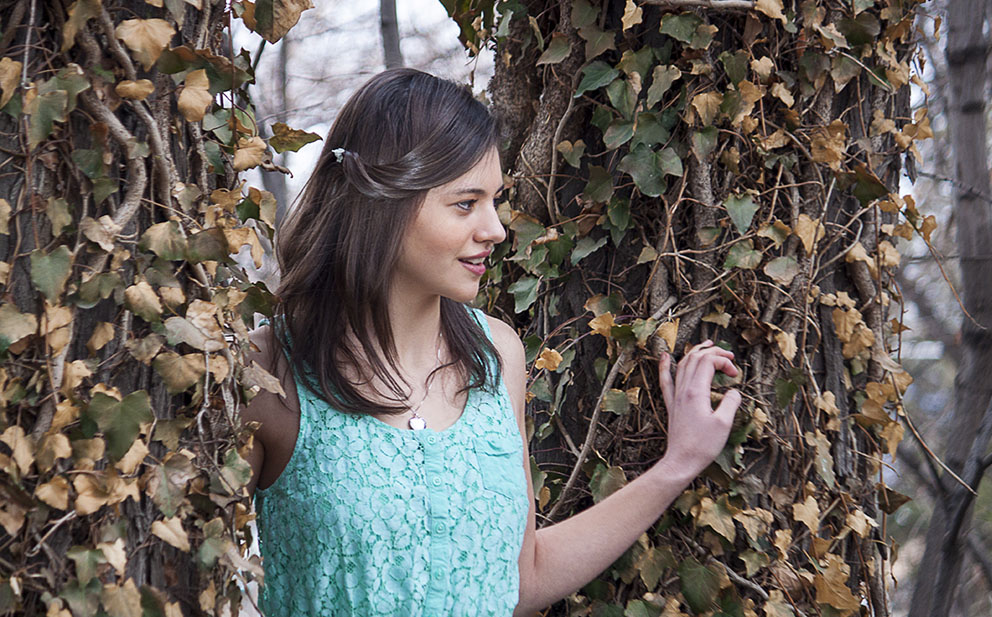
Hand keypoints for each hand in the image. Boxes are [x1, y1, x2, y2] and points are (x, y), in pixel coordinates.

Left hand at [657, 340, 741, 476]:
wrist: (681, 461)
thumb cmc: (702, 446)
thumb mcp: (724, 424)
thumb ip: (731, 402)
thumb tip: (733, 391)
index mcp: (696, 392)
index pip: (708, 362)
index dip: (724, 362)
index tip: (735, 375)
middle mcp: (683, 390)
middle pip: (695, 359)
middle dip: (713, 352)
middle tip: (729, 356)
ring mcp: (675, 396)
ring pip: (682, 365)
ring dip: (695, 352)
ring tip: (706, 346)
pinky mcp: (672, 404)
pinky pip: (665, 379)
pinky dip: (664, 365)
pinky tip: (664, 357)